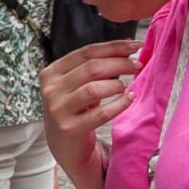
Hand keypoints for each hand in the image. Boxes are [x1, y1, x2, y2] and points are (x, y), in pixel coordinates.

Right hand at [43, 40, 141, 178]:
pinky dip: (119, 104)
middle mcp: (51, 89)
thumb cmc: (76, 109)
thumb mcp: (78, 84)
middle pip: (91, 68)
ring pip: (94, 88)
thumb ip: (97, 64)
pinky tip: (129, 99)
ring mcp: (58, 110)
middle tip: (137, 65)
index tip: (135, 45)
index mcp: (51, 73)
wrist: (64, 146)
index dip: (113, 47)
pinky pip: (101, 113)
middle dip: (119, 63)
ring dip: (117, 85)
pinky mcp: (70, 128)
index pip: (86, 52)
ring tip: (126, 86)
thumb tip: (129, 43)